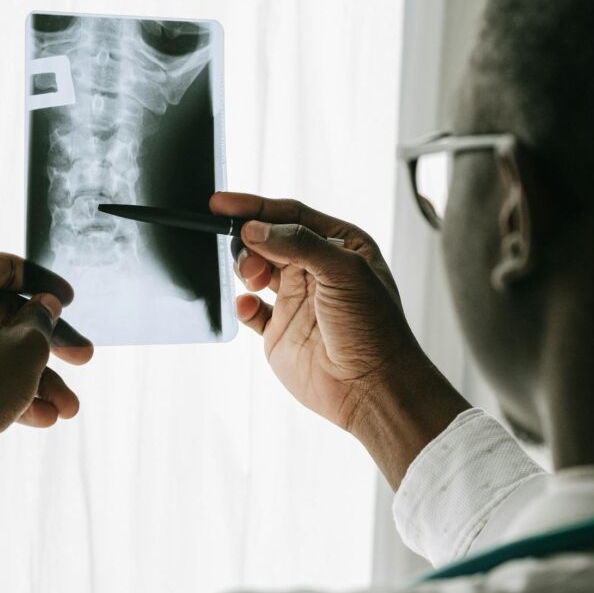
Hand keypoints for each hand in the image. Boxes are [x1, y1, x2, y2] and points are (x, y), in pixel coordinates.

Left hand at [0, 253, 93, 485]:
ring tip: (68, 406)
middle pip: (7, 315)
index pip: (7, 268)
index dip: (45, 282)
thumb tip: (44, 305)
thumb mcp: (28, 345)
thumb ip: (42, 317)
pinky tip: (44, 416)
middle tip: (84, 356)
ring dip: (38, 376)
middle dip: (52, 343)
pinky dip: (12, 387)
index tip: (70, 300)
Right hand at [210, 193, 469, 486]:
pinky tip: (247, 305)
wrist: (371, 389)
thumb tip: (253, 228)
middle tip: (248, 256)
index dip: (255, 207)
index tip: (220, 203)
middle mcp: (317, 269)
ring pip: (256, 270)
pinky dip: (242, 304)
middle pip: (269, 239)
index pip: (291, 216)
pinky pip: (250, 310)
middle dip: (249, 239)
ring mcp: (297, 300)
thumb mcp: (344, 271)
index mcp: (340, 246)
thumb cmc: (373, 328)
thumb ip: (298, 243)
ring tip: (252, 279)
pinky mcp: (280, 331)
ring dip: (246, 267)